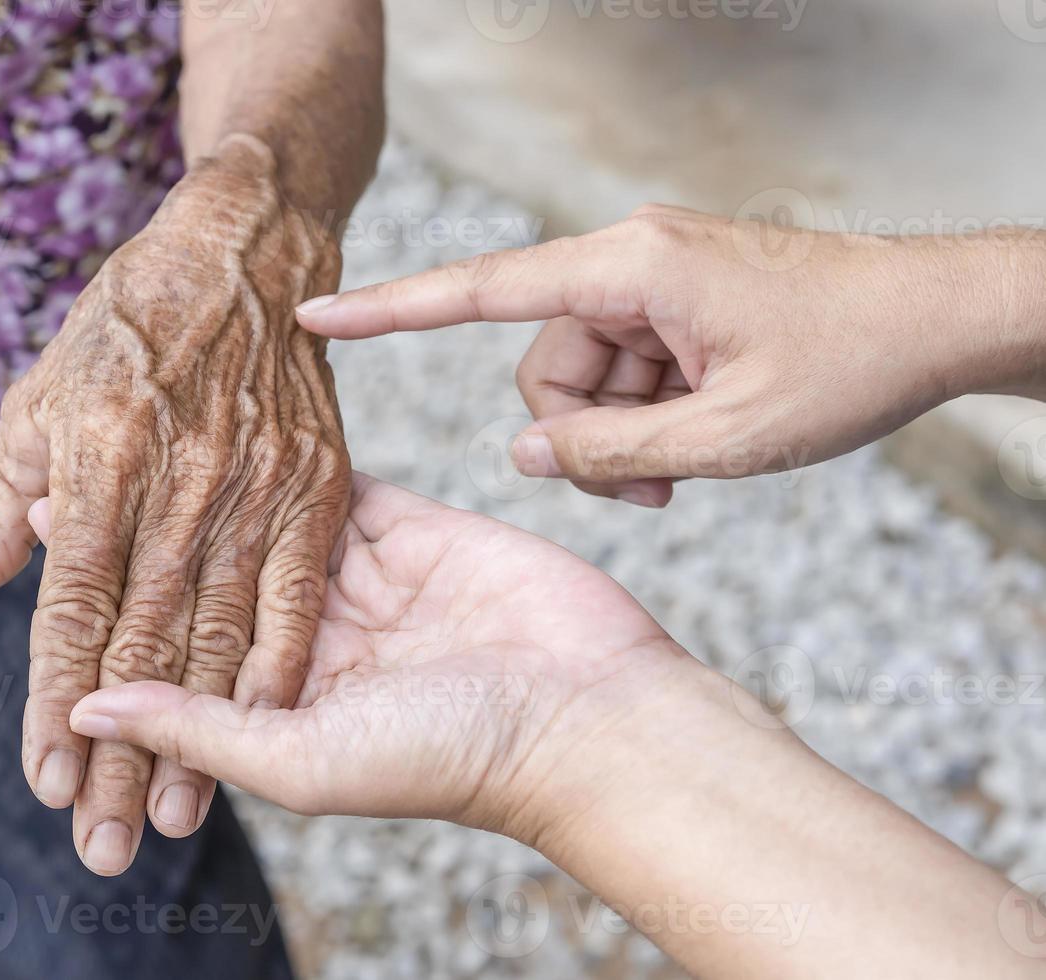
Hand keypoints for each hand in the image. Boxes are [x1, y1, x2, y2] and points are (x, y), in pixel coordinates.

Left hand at [0, 136, 350, 875]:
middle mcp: (178, 481)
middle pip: (143, 642)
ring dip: (197, 737)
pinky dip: (277, 667)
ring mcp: (257, 484)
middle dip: (119, 753)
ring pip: (218, 633)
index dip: (55, 701)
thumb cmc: (128, 323)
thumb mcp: (38, 400)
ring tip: (171, 819)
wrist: (246, 250)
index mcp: (97, 460)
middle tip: (101, 843)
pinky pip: (298, 593)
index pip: (71, 608)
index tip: (45, 781)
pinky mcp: (318, 483)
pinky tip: (261, 730)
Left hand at [61, 477, 1041, 978]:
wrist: (592, 711)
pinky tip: (217, 415)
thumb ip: (199, 728)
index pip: (168, 662)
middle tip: (45, 493)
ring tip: (119, 441)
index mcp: (276, 704)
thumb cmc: (450, 756)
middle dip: (130, 549)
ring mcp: (354, 579)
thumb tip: (91, 710)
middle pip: (199, 588)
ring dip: (188, 491)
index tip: (29, 559)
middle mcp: (306, 639)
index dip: (102, 625)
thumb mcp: (304, 760)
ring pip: (250, 526)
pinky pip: (322, 486)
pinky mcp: (402, 525)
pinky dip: (269, 456)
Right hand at [295, 204, 1045, 506]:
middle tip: (643, 489)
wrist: (938, 319)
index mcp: (631, 267)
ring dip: (618, 436)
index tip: (318, 315)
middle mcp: (630, 260)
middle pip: (543, 360)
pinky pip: (624, 369)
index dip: (392, 310)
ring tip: (682, 476)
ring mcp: (654, 280)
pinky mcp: (675, 303)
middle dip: (580, 434)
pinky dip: (646, 418)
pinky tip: (696, 445)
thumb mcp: (727, 434)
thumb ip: (611, 451)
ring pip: (582, 375)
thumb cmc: (850, 362)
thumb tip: (527, 456)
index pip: (483, 287)